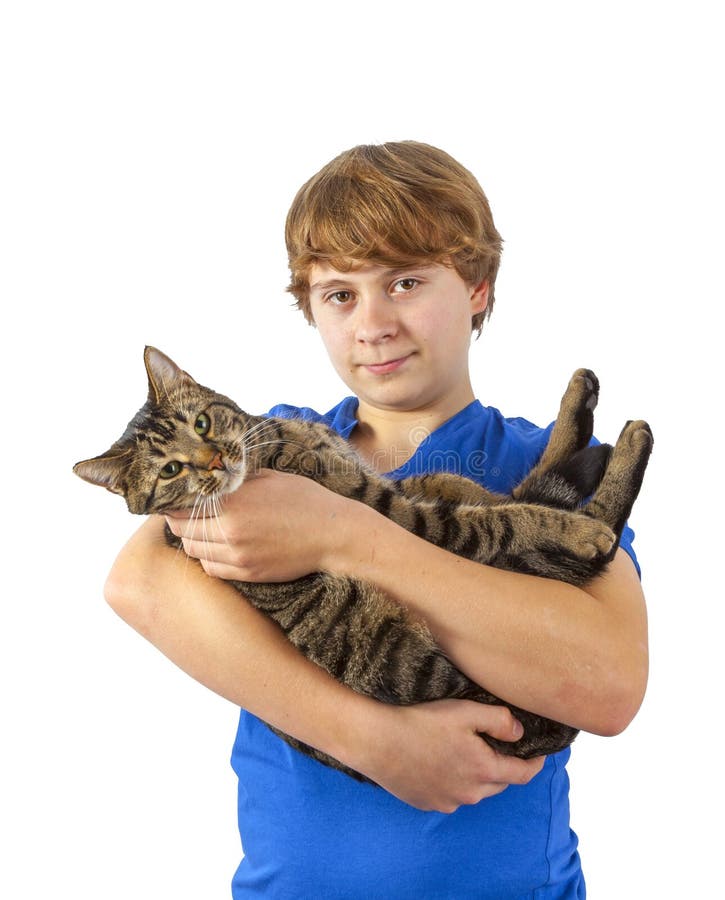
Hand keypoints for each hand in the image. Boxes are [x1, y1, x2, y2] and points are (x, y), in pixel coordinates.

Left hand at [164, 470, 349, 581]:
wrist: (333, 535)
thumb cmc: (306, 500)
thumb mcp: (271, 478)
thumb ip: (238, 480)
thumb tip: (213, 477)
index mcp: (235, 502)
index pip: (184, 505)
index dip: (174, 502)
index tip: (175, 498)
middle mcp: (231, 531)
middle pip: (182, 530)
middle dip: (177, 520)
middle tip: (181, 513)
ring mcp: (238, 556)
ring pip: (193, 551)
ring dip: (191, 539)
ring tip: (199, 529)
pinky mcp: (247, 573)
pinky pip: (211, 568)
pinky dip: (206, 557)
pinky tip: (215, 547)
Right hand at [351, 698, 545, 812]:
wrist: (377, 741)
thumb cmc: (421, 721)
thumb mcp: (465, 711)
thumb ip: (499, 721)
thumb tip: (520, 733)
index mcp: (482, 770)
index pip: (522, 774)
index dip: (535, 763)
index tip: (540, 754)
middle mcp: (469, 794)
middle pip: (498, 782)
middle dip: (504, 766)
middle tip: (496, 745)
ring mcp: (446, 802)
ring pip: (474, 790)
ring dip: (476, 775)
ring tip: (463, 751)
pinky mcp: (427, 803)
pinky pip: (450, 795)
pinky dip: (453, 781)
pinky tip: (439, 761)